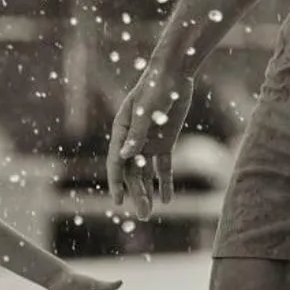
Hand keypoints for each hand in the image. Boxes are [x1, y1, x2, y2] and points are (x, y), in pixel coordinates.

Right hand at [107, 63, 193, 219]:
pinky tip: (167, 199)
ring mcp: (148, 142)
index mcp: (121, 131)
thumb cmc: (155, 88)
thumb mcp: (146, 111)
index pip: (116, 162)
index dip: (116, 183)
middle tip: (142, 215)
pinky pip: (162, 167)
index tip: (118, 202)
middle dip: (135, 194)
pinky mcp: (164, 142)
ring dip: (147, 192)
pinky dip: (164, 181)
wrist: (174, 74)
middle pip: (131, 172)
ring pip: (145, 173)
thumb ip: (137, 134)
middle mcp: (131, 140)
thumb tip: (124, 157)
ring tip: (150, 212)